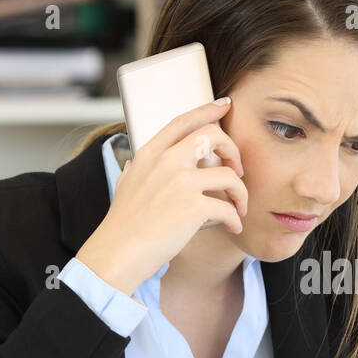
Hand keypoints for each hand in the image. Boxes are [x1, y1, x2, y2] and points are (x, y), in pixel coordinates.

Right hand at [76, 97, 247, 294]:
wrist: (117, 252)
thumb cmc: (122, 225)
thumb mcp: (124, 187)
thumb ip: (134, 171)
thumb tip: (132, 164)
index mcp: (150, 154)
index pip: (184, 121)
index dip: (208, 109)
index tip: (226, 105)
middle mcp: (165, 161)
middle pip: (213, 136)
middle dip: (233, 150)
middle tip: (237, 170)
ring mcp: (180, 182)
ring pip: (229, 174)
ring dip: (241, 192)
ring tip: (239, 207)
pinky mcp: (193, 206)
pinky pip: (228, 208)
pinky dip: (235, 219)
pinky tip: (233, 227)